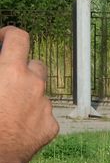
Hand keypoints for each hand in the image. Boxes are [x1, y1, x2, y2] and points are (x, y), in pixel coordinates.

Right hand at [0, 27, 57, 162]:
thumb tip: (2, 67)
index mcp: (11, 71)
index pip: (19, 37)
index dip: (10, 34)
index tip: (2, 39)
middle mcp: (34, 84)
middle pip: (35, 65)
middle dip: (21, 69)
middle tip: (5, 80)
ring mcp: (45, 106)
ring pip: (39, 92)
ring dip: (27, 94)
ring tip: (6, 109)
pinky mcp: (51, 126)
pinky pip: (43, 114)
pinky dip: (32, 117)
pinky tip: (15, 127)